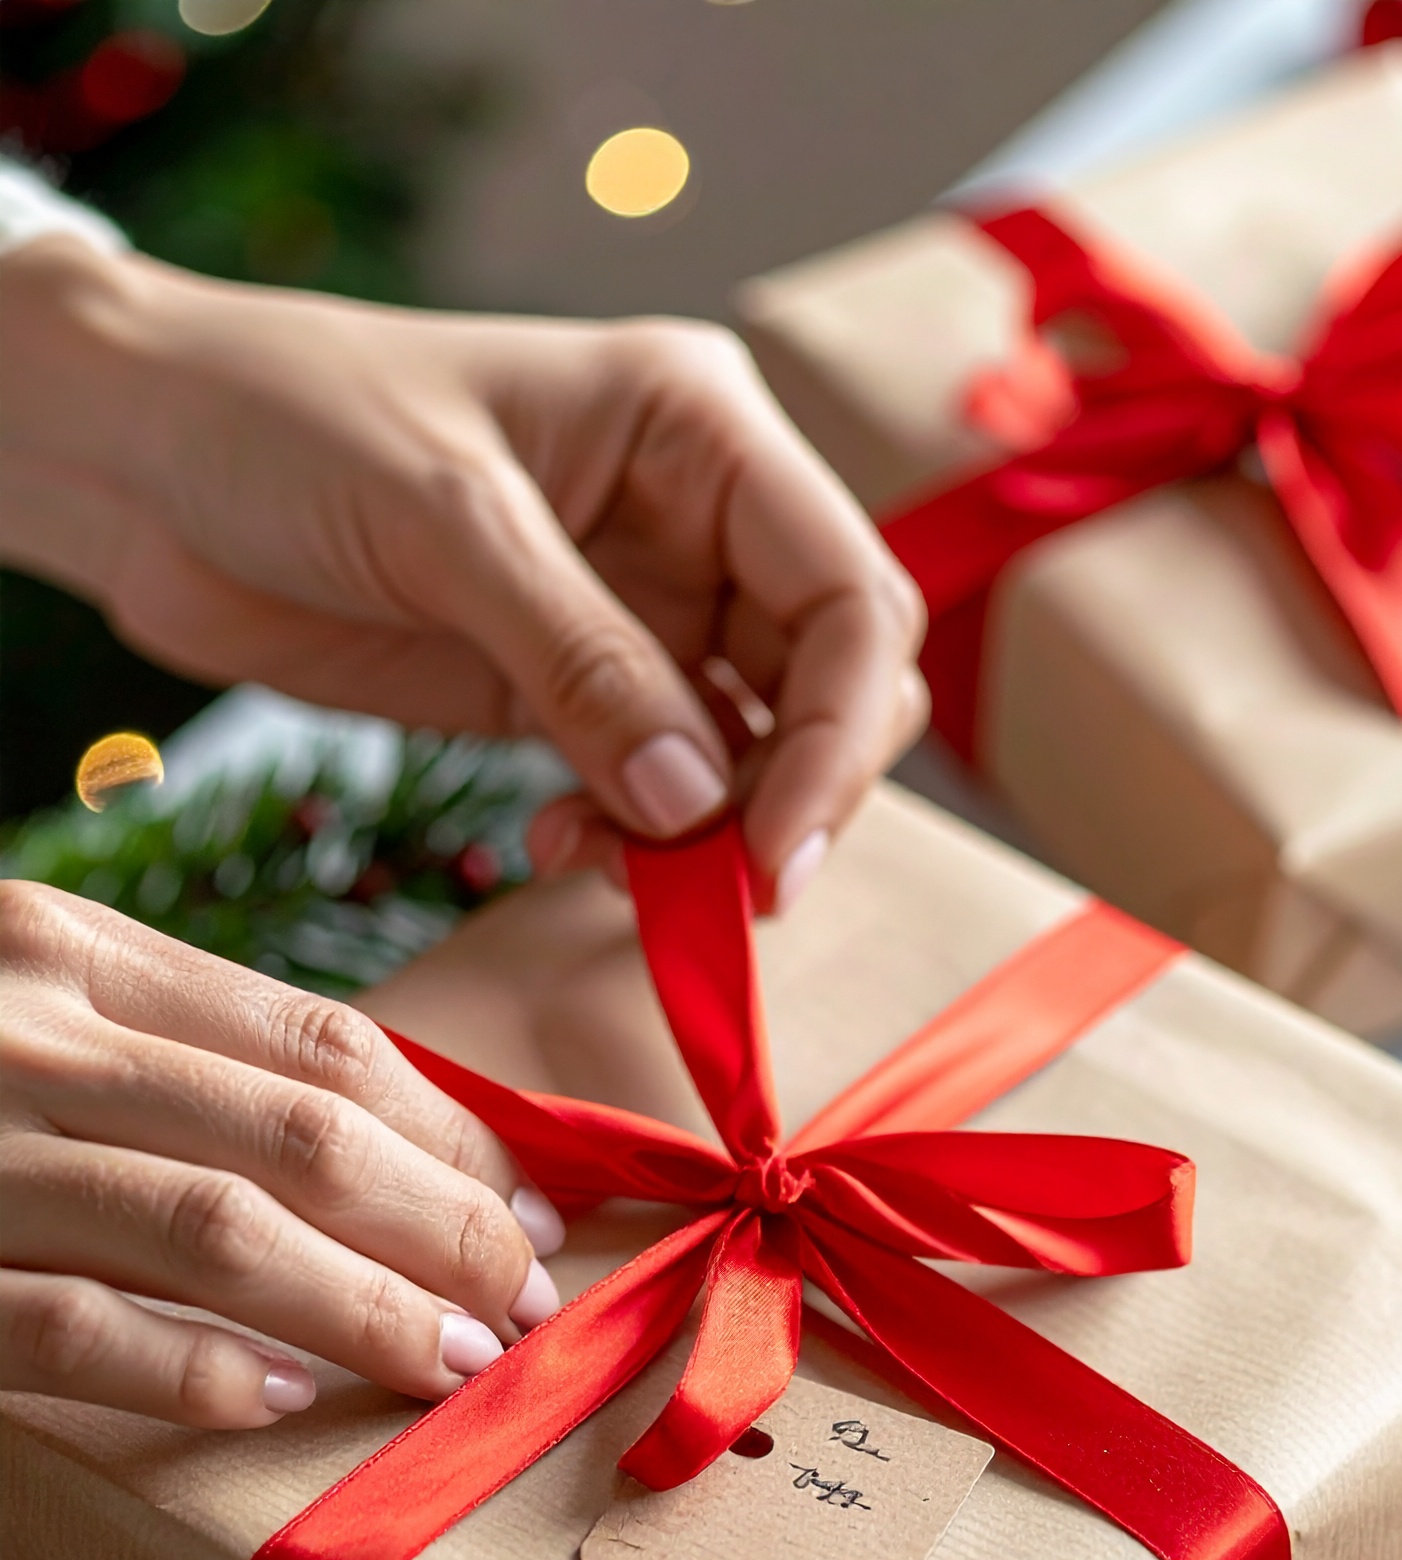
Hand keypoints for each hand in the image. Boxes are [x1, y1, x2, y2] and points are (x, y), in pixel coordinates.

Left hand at [0, 238, 925, 911]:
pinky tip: (562, 845)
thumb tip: (699, 802)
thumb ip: (583, 662)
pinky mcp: (571, 695)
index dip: (838, 733)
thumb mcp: (446, 524)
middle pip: (831, 686)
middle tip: (725, 895)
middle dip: (796, 796)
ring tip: (609, 866)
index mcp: (702, 430)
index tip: (776, 851)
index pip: (851, 594)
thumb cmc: (290, 423)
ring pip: (754, 755)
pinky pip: (659, 793)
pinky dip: (638, 843)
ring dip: (710, 837)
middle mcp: (699, 524)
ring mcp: (641, 616)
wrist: (151, 464)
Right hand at [0, 882, 562, 1427]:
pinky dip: (201, 1370)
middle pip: (301, 1137)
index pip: (322, 1046)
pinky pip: (84, 1332)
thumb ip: (196, 1065)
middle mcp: (28, 1038)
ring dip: (365, 1310)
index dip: (456, 1141)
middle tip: (520, 1306)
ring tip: (450, 1360)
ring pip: (219, 1232)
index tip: (535, 1217)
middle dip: (445, 1231)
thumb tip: (420, 1163)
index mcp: (74, 953)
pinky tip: (287, 1397)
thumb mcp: (51, 1025)